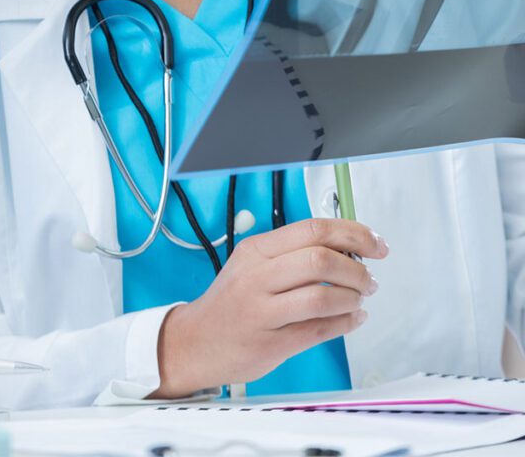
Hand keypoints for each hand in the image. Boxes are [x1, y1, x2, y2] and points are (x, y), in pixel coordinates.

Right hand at [151, 218, 387, 396]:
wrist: (196, 340)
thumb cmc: (232, 301)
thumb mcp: (251, 263)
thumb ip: (293, 254)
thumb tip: (348, 249)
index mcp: (256, 249)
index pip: (312, 229)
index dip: (353, 233)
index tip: (375, 243)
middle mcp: (257, 275)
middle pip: (320, 259)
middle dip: (357, 269)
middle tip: (369, 278)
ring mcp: (262, 310)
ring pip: (323, 295)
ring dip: (353, 297)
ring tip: (359, 299)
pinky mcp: (271, 343)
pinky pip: (320, 330)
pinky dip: (346, 323)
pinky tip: (352, 318)